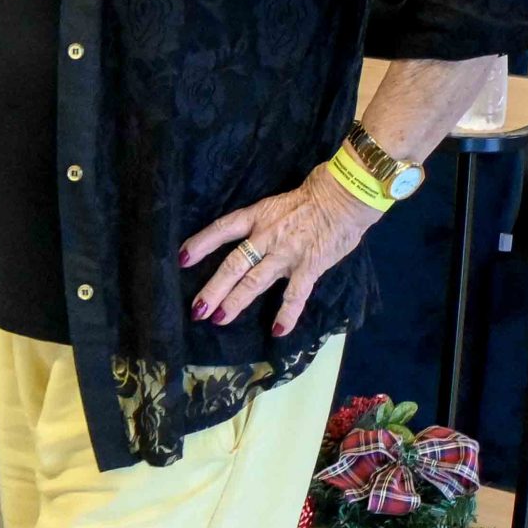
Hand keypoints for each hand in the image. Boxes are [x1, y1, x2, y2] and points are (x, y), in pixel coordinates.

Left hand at [181, 167, 383, 336]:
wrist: (345, 196)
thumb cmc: (312, 197)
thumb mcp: (275, 204)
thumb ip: (261, 223)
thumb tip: (246, 240)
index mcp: (256, 216)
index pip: (220, 230)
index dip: (200, 244)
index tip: (181, 258)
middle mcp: (265, 236)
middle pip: (232, 264)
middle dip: (212, 288)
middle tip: (196, 309)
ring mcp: (286, 253)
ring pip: (254, 281)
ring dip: (235, 302)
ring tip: (218, 319)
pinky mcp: (309, 267)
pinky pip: (295, 295)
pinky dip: (286, 314)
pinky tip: (277, 331)